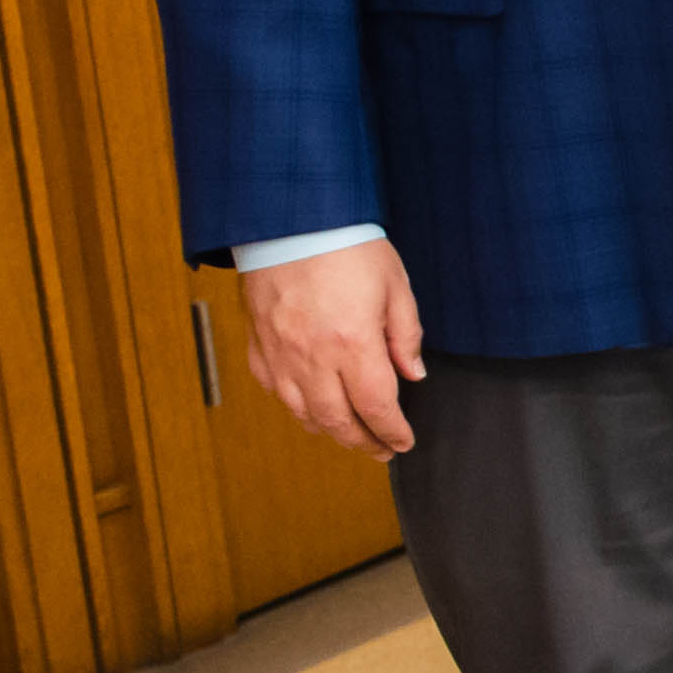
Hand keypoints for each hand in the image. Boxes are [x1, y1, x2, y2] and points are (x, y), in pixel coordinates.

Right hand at [242, 238, 425, 455]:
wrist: (291, 221)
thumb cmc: (347, 247)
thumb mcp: (395, 285)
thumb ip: (406, 335)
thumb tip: (412, 375)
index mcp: (353, 343)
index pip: (377, 406)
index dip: (391, 431)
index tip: (403, 442)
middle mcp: (313, 357)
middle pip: (338, 420)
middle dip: (362, 442)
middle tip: (380, 451)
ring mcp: (281, 354)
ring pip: (303, 412)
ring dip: (330, 430)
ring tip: (350, 434)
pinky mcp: (260, 345)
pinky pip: (275, 390)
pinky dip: (295, 407)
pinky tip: (310, 408)